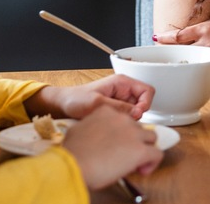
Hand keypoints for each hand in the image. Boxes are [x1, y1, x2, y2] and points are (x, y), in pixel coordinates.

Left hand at [37, 74, 154, 120]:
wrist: (62, 106)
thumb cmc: (75, 99)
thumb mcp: (97, 103)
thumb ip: (118, 107)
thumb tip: (136, 113)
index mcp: (122, 83)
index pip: (147, 91)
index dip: (145, 103)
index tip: (136, 114)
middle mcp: (124, 91)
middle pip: (144, 102)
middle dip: (137, 114)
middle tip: (126, 122)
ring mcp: (120, 101)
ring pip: (136, 112)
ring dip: (129, 120)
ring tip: (116, 123)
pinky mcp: (116, 111)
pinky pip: (127, 118)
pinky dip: (123, 123)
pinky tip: (113, 126)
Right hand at [62, 106, 162, 188]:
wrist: (73, 163)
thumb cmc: (71, 152)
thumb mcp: (78, 131)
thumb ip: (92, 128)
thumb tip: (96, 138)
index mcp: (106, 111)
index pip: (123, 119)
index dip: (123, 133)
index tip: (119, 142)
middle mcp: (122, 119)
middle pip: (138, 128)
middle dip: (134, 141)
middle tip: (126, 154)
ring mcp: (133, 134)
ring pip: (151, 138)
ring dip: (145, 149)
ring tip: (135, 162)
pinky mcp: (141, 150)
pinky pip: (156, 154)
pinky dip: (152, 162)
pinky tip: (144, 168)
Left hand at [153, 13, 209, 61]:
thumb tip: (201, 18)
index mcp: (206, 29)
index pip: (179, 35)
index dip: (165, 37)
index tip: (156, 37)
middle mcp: (209, 43)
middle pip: (182, 50)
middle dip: (171, 50)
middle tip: (161, 50)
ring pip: (194, 58)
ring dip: (185, 58)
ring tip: (176, 57)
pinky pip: (209, 62)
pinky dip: (203, 61)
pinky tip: (198, 61)